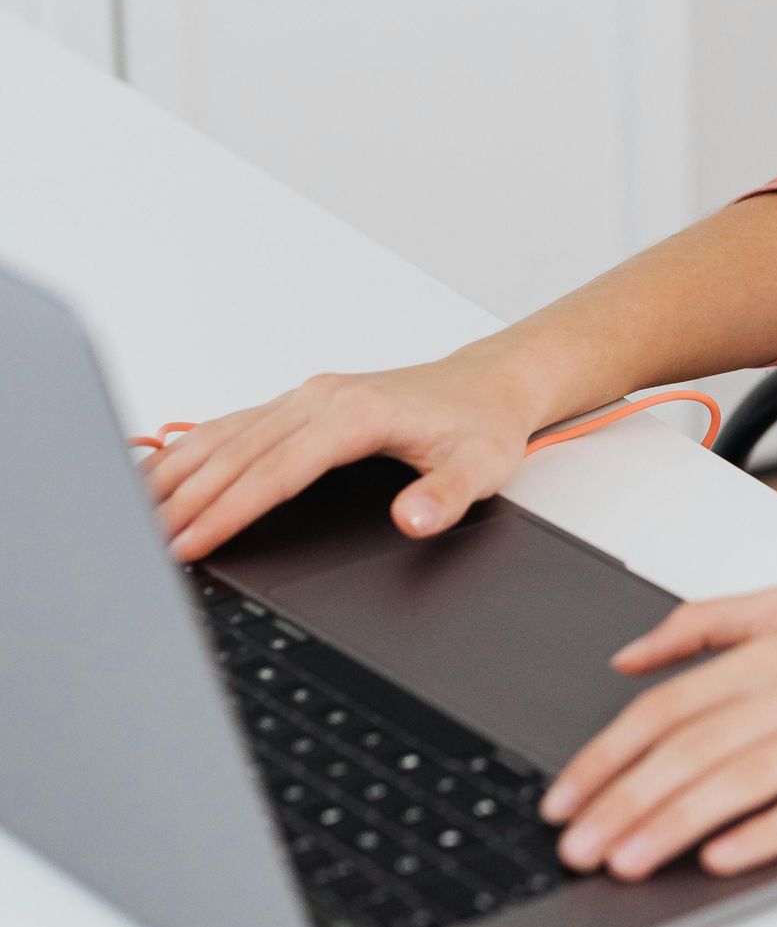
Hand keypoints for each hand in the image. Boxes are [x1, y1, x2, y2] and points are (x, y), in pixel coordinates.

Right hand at [142, 344, 547, 562]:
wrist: (489, 384)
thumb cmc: (480, 423)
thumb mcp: (481, 467)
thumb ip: (445, 497)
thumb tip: (411, 519)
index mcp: (355, 413)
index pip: (276, 470)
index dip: (230, 509)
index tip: (193, 540)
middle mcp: (322, 399)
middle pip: (238, 454)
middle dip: (188, 499)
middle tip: (147, 542)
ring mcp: (308, 399)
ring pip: (227, 435)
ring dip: (179, 472)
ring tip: (137, 510)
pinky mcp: (303, 405)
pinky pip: (237, 426)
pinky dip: (195, 449)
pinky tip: (167, 470)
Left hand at [541, 587, 776, 879]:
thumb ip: (706, 623)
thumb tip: (627, 657)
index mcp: (770, 653)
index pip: (665, 709)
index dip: (604, 756)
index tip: (560, 799)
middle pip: (689, 749)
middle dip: (619, 802)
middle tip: (571, 847)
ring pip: (739, 780)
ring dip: (671, 824)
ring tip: (622, 862)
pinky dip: (763, 832)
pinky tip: (721, 858)